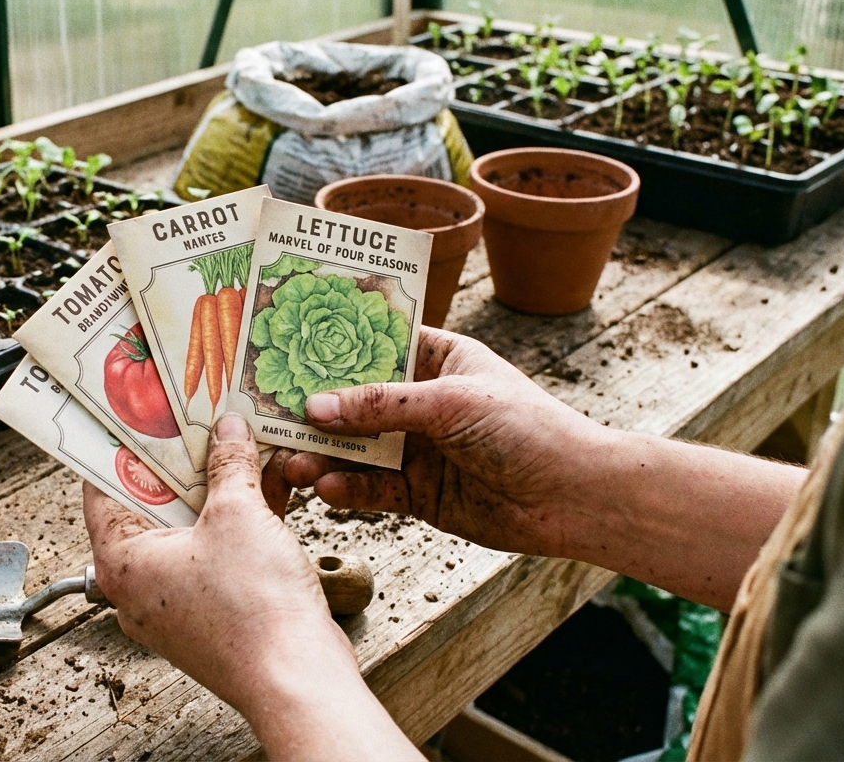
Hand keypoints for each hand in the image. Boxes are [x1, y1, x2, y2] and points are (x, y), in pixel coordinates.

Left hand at [83, 414, 420, 760]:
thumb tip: (227, 433)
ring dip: (221, 488)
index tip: (141, 413)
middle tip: (200, 421)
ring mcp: (177, 602)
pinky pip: (219, 552)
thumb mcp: (239, 515)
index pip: (103, 487)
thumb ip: (230, 465)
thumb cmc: (252, 616)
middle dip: (186, 462)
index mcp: (122, 562)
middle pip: (152, 505)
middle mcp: (141, 586)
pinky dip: (241, 521)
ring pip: (192, 528)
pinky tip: (271, 485)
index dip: (124, 445)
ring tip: (242, 444)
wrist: (298, 677)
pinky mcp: (214, 611)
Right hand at [281, 326, 613, 558]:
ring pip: (356, 449)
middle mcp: (421, 402)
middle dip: (314, 411)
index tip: (282, 350)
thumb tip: (317, 405)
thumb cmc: (528, 429)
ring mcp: (418, 448)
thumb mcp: (452, 403)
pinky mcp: (418, 494)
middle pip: (354, 402)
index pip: (373, 345)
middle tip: (269, 417)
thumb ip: (383, 405)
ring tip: (293, 462)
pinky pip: (372, 489)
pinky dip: (348, 490)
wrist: (574, 497)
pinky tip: (329, 490)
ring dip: (324, 455)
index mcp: (438, 359)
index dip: (330, 349)